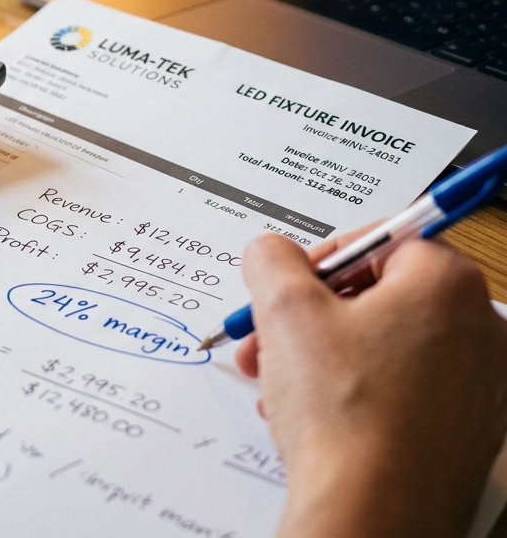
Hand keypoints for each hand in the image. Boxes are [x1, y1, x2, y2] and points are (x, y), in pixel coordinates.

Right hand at [237, 232, 506, 537]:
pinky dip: (356, 392)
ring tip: (280, 383)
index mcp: (447, 285)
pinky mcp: (466, 432)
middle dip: (312, 315)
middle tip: (270, 335)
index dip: (321, 261)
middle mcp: (481, 330)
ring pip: (386, 345)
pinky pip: (404, 390)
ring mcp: (479, 387)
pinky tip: (314, 416)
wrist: (372, 513)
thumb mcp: (283, 310)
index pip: (380, 241)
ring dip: (323, 356)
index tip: (288, 288)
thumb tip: (272, 252)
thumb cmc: (343, 414)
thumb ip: (271, 259)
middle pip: (381, 295)